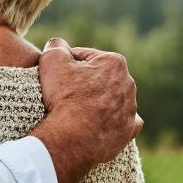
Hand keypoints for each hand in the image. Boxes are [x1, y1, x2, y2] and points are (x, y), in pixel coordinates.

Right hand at [33, 38, 140, 182]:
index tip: (56, 76)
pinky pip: (123, 121)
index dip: (66, 65)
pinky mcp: (129, 129)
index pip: (84, 57)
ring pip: (110, 99)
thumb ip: (56, 46)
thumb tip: (58, 44)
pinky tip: (99, 123)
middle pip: (98, 78)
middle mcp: (128, 83)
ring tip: (75, 111)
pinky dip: (112, 121)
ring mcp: (130, 108)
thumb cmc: (64, 97)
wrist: (74, 137)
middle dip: (83, 82)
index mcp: (114, 62)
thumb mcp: (52, 60)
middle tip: (63, 93)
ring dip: (96, 101)